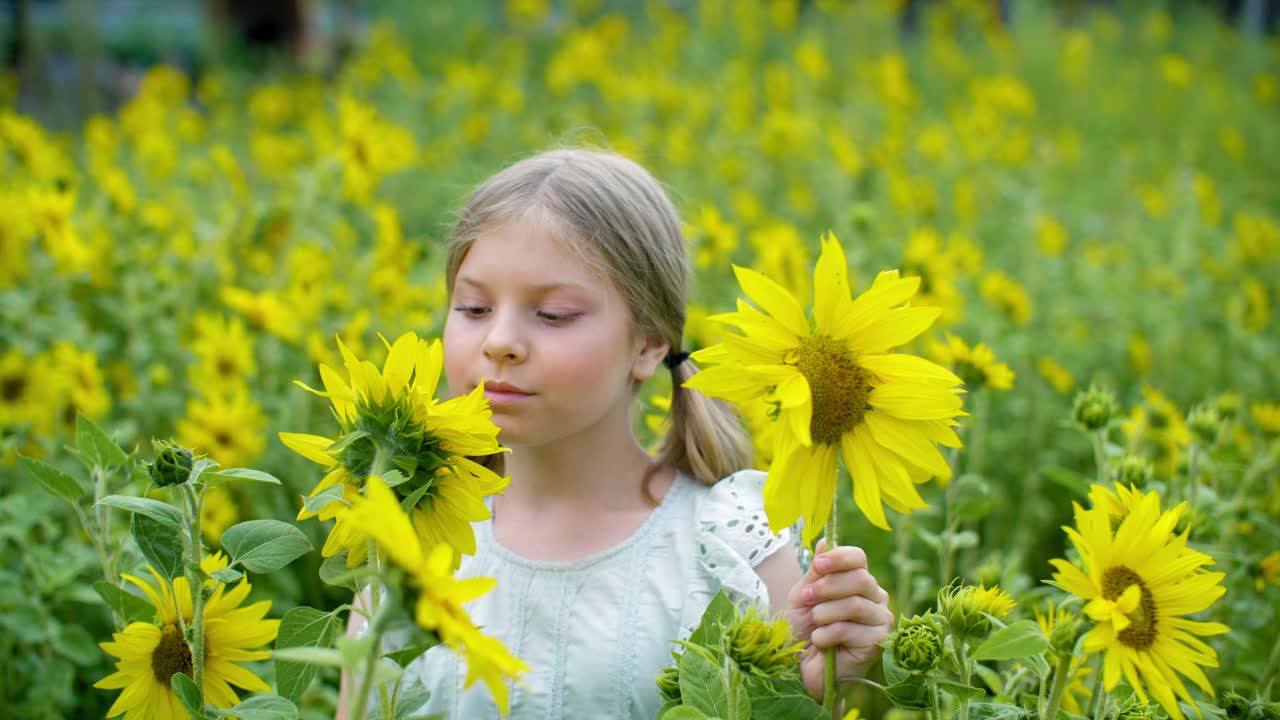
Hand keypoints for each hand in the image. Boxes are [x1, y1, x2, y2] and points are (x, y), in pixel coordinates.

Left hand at [783, 540, 893, 700]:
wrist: (802, 668)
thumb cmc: (804, 630)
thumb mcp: (804, 596)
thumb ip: (816, 572)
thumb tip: (824, 542)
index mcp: (860, 581)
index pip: (858, 558)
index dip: (838, 558)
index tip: (817, 566)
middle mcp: (876, 598)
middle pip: (860, 579)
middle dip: (827, 588)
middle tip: (806, 599)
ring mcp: (881, 621)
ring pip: (855, 605)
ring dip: (824, 613)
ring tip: (813, 624)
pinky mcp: (878, 644)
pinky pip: (850, 630)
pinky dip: (827, 635)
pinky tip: (820, 643)